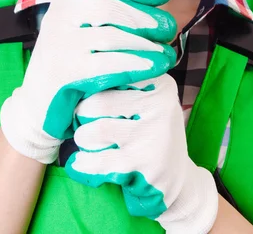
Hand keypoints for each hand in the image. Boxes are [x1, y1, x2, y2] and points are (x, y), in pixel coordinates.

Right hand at [0, 0, 176, 163]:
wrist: (40, 103)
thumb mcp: (86, 25)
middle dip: (148, 18)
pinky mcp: (66, 72)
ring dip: (148, 45)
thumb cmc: (73, 59)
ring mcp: (61, 43)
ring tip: (168, 53)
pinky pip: (111, 64)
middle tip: (169, 28)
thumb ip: (113, 1)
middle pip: (114, 8)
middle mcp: (61, 15)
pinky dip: (139, 64)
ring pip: (115, 37)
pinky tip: (157, 67)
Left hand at [66, 74, 218, 233]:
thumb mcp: (147, 101)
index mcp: (161, 84)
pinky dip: (82, 163)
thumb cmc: (149, 132)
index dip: (90, 82)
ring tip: (85, 140)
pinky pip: (98, 162)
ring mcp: (154, 136)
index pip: (114, 72)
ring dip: (82, 138)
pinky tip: (79, 163)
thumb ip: (121, 82)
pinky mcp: (144, 167)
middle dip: (80, 114)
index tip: (80, 86)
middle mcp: (162, 105)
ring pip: (96, 130)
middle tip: (78, 120)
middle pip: (99, 102)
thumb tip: (78, 72)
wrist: (175, 180)